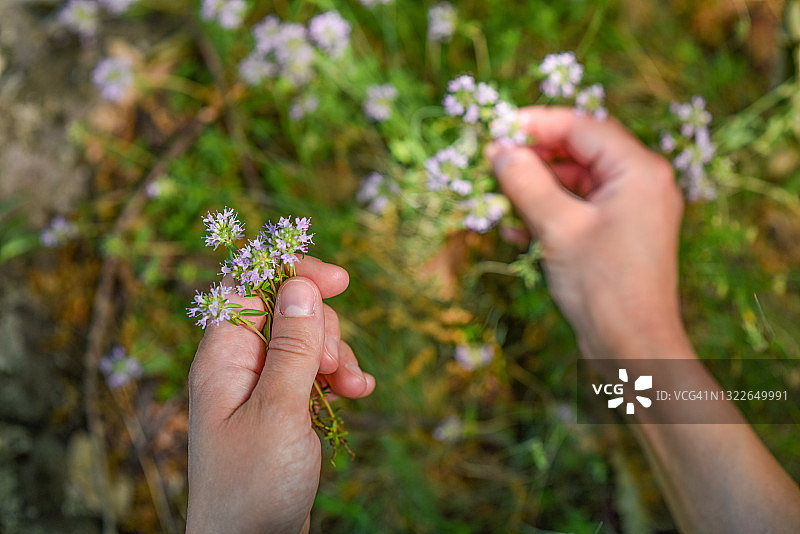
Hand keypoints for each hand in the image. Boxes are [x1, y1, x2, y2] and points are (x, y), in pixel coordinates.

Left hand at [186, 257, 374, 533]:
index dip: (293, 275)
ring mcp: (262, 387)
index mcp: (223, 356)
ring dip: (337, 358)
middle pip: (289, 312)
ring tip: (352, 389)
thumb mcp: (279, 409)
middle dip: (323, 330)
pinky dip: (337, 379)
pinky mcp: (282, 408)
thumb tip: (299, 285)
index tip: (339, 281)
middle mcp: (240, 365)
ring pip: (307, 343)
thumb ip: (292, 346)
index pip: (252, 286)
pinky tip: (356, 394)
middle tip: (331, 368)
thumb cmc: (254, 483)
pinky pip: (314, 375)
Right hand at [488, 107, 691, 361]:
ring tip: (498, 199)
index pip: (582, 127)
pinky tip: (517, 227)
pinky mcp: (617, 233)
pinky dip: (548, 211)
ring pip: (574, 181)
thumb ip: (527, 182)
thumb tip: (500, 150)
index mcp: (638, 170)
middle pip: (578, 152)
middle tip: (491, 164)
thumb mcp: (558, 228)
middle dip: (533, 158)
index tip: (497, 129)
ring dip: (535, 188)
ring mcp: (630, 209)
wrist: (633, 347)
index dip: (536, 123)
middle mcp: (640, 182)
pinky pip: (578, 208)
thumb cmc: (602, 285)